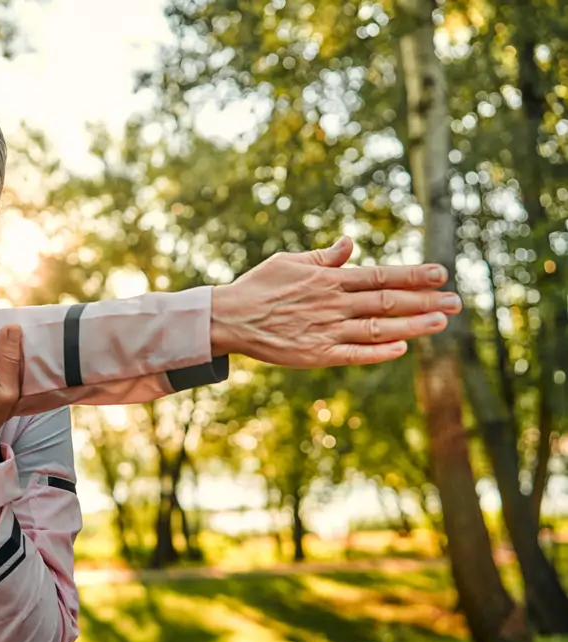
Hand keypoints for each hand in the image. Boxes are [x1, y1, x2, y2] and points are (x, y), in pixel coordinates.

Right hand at [209, 236, 461, 366]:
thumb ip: (323, 257)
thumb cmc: (258, 287)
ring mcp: (326, 330)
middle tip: (455, 302)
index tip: (440, 273)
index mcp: (328, 280)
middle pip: (387, 302)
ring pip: (377, 329)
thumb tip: (350, 243)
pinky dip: (379, 353)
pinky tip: (403, 349)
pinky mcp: (316, 354)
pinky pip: (353, 354)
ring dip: (412, 326)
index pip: (379, 275)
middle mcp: (332, 304)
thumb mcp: (289, 262)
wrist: (229, 318)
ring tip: (441, 322)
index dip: (412, 275)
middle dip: (424, 301)